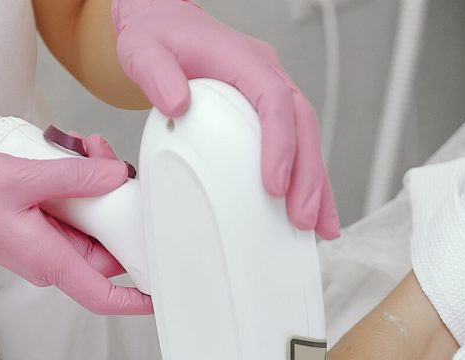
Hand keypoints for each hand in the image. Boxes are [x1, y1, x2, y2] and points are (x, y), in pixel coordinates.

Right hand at [0, 146, 151, 314]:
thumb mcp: (20, 177)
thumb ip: (72, 177)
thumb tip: (116, 176)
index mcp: (50, 260)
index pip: (103, 295)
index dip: (137, 300)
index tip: (164, 294)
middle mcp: (53, 262)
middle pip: (108, 252)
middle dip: (122, 212)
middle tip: (118, 168)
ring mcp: (49, 249)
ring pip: (94, 230)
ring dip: (100, 194)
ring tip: (93, 152)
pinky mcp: (44, 234)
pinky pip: (76, 218)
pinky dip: (82, 192)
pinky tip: (78, 159)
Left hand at [111, 0, 339, 238]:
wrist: (166, 26)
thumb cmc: (159, 38)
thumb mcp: (143, 49)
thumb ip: (156, 73)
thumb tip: (177, 104)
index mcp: (244, 60)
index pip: (275, 100)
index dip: (280, 143)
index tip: (274, 184)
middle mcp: (268, 76)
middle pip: (303, 126)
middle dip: (308, 177)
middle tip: (302, 219)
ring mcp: (274, 96)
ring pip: (308, 141)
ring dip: (317, 187)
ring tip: (321, 228)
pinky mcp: (270, 118)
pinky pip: (297, 149)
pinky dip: (306, 183)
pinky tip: (311, 213)